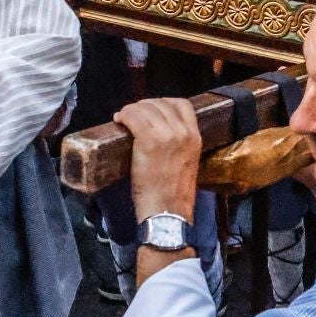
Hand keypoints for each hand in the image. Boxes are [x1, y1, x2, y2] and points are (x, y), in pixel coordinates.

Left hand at [114, 98, 201, 219]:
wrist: (167, 213)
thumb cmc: (174, 195)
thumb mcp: (187, 162)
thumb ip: (180, 145)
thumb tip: (162, 133)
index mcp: (196, 137)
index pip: (183, 104)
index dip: (164, 103)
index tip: (152, 109)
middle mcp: (183, 132)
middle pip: (161, 103)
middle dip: (145, 105)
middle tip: (133, 114)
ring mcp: (166, 135)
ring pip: (145, 108)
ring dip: (132, 110)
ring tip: (124, 117)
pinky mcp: (148, 141)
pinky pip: (133, 117)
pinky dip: (124, 115)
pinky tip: (119, 120)